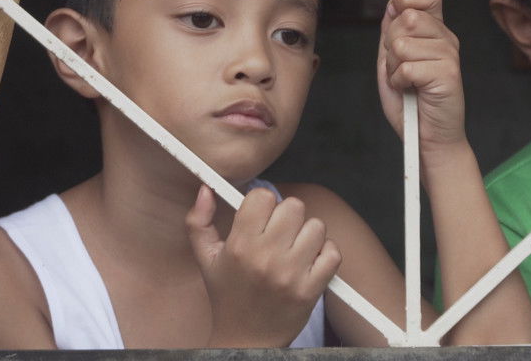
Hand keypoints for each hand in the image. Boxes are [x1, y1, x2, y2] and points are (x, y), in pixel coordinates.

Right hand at [186, 186, 340, 346]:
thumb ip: (198, 220)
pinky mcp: (311, 290)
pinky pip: (332, 253)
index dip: (263, 203)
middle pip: (294, 206)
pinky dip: (325, 254)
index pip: (263, 196)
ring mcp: (291, 275)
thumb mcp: (206, 258)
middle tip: (279, 233)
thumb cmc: (227, 295)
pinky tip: (310, 262)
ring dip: (308, 234)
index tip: (260, 216)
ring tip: (294, 249)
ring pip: (316, 226)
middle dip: (287, 216)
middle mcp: (266, 258)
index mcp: (239, 246)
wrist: (245, 341)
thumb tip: (206, 189)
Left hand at [376, 0, 466, 153]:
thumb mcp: (393, 62)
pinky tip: (411, 91)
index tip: (396, 13)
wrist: (428, 140)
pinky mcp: (448, 74)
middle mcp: (446, 39)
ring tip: (406, 81)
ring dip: (394, 67)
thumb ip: (392, 32)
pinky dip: (399, 82)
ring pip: (402, 43)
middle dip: (391, 45)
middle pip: (407, 18)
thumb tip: (393, 2)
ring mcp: (450, 55)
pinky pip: (407, 67)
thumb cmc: (411, 103)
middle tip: (400, 67)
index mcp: (435, 32)